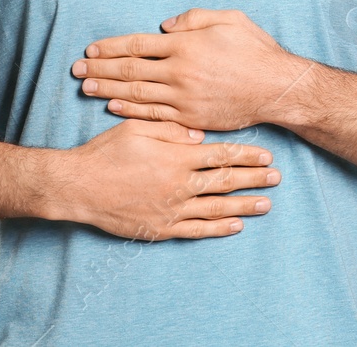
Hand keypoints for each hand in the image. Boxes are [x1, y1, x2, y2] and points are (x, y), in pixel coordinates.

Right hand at [52, 118, 279, 239]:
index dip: (246, 155)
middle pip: (226, 181)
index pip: (220, 154)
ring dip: (245, 204)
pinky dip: (219, 228)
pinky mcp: (162, 228)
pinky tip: (236, 225)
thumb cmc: (106, 152)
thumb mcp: (137, 127)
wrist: (80, 186)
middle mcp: (180, 184)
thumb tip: (199, 135)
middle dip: (254, 178)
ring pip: (217, 207)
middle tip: (276, 177)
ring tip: (266, 202)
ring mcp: (172, 209)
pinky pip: (197, 230)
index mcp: (176, 156)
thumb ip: (170, 129)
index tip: (266, 155)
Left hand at [73, 8, 309, 131]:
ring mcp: (184, 98)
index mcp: (185, 46)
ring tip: (85, 88)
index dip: (110, 48)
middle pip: (129, 70)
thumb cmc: (255, 50)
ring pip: (136, 94)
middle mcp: (179, 72)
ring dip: (107, 90)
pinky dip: (130, 111)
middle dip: (99, 69)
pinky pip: (154, 115)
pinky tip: (113, 107)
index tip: (90, 50)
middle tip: (75, 70)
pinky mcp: (191, 119)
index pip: (137, 45)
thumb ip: (193, 18)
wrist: (278, 89)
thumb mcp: (228, 19)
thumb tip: (163, 26)